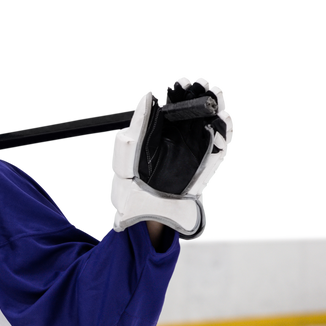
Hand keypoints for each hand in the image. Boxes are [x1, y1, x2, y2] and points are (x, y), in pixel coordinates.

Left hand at [109, 75, 234, 239]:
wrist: (144, 216)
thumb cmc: (130, 190)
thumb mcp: (125, 158)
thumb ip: (138, 125)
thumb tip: (146, 94)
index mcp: (162, 135)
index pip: (175, 108)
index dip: (179, 93)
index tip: (179, 81)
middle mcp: (182, 140)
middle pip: (197, 112)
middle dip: (201, 94)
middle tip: (202, 81)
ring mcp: (196, 152)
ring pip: (213, 124)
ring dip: (217, 106)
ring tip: (216, 91)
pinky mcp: (207, 167)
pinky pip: (222, 148)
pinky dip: (227, 132)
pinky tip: (225, 117)